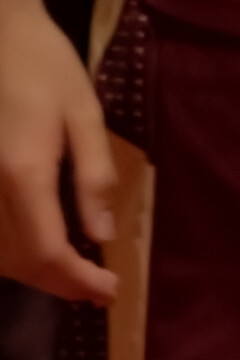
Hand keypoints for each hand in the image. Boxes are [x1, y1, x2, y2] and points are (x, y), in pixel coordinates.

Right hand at [0, 0, 112, 304]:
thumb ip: (94, 176)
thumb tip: (102, 236)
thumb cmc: (44, 67)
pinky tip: (33, 246)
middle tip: (96, 287)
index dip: (77, 281)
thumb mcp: (85, 114)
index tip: (109, 292)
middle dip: (56, 283)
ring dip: (28, 271)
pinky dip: (6, 250)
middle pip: (13, 262)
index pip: (47, 251)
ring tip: (71, 272)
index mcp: (21, 173)